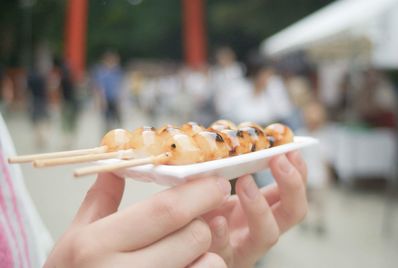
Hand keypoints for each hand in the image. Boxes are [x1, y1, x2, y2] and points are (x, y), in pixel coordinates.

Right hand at [45, 173, 231, 267]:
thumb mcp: (76, 238)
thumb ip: (100, 200)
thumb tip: (116, 167)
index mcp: (98, 245)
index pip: (166, 210)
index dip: (200, 192)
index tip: (217, 183)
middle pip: (194, 235)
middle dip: (202, 221)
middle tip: (195, 219)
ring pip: (208, 262)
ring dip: (206, 251)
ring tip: (183, 252)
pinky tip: (182, 267)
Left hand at [203, 151, 307, 267]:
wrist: (177, 242)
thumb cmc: (200, 212)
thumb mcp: (215, 191)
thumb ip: (225, 173)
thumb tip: (230, 142)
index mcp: (263, 212)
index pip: (291, 194)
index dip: (298, 173)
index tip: (290, 149)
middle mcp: (260, 230)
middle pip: (293, 213)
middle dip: (292, 185)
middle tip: (278, 160)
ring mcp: (243, 249)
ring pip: (268, 234)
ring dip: (259, 206)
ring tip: (245, 181)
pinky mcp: (221, 259)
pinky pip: (226, 250)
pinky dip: (223, 234)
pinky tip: (216, 220)